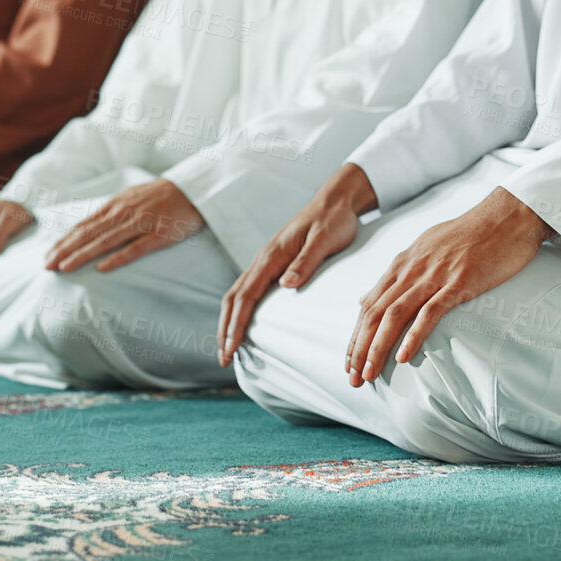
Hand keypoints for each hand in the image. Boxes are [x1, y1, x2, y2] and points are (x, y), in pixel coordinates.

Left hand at [45, 179, 203, 273]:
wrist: (194, 189)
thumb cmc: (161, 196)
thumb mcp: (131, 198)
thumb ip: (110, 212)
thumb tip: (87, 226)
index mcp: (116, 205)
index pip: (84, 225)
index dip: (64, 240)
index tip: (47, 254)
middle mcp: (124, 213)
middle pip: (88, 234)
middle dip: (65, 250)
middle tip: (46, 266)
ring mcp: (141, 223)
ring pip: (105, 241)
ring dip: (82, 255)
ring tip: (65, 268)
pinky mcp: (159, 234)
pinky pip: (135, 249)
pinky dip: (117, 258)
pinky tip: (101, 268)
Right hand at [217, 163, 376, 367]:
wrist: (336, 201)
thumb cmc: (333, 220)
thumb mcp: (324, 240)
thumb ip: (305, 261)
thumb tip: (285, 285)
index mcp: (272, 256)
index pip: (246, 297)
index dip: (235, 325)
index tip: (230, 349)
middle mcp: (263, 259)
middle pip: (233, 299)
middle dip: (225, 330)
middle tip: (224, 359)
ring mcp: (266, 262)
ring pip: (238, 295)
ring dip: (229, 322)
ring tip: (228, 348)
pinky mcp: (273, 264)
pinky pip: (249, 290)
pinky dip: (240, 311)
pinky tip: (243, 324)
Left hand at [346, 188, 551, 387]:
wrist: (507, 215)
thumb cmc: (471, 234)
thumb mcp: (426, 248)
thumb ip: (400, 273)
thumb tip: (371, 295)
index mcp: (403, 264)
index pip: (369, 305)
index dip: (356, 336)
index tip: (350, 361)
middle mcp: (411, 269)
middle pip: (375, 314)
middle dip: (360, 348)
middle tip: (354, 378)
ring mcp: (434, 276)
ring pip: (395, 315)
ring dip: (378, 347)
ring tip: (370, 373)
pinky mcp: (459, 282)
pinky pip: (430, 312)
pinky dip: (414, 335)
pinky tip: (404, 357)